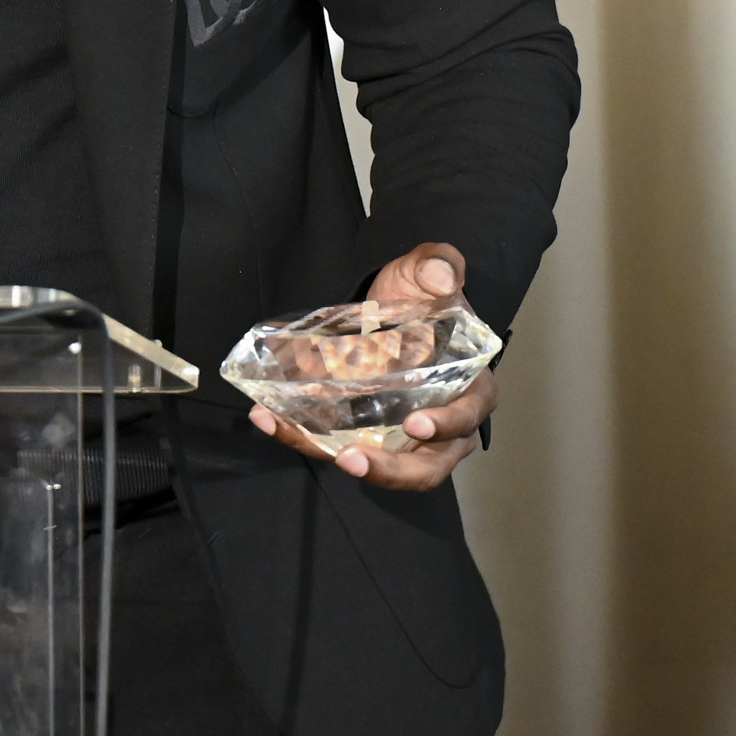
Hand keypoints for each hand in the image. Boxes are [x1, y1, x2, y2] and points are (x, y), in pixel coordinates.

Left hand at [248, 243, 492, 491]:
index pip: (467, 416)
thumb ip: (438, 264)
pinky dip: (302, 437)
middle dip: (392, 470)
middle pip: (428, 467)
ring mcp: (401, 437)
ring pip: (384, 468)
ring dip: (345, 464)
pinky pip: (337, 446)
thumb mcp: (425, 271)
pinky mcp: (364, 435)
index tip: (415, 424)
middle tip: (354, 459)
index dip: (446, 425)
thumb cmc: (420, 296)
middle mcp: (442, 425)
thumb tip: (442, 277)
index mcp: (468, 388)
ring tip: (300, 441)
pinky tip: (267, 419)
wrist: (388, 303)